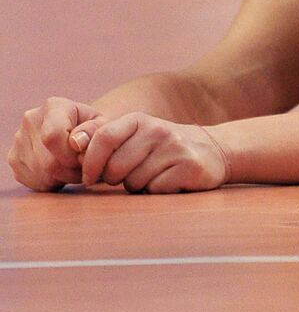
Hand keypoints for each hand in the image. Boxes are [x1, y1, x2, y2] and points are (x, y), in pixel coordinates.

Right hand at [7, 98, 103, 190]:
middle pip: (49, 162)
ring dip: (64, 177)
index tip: (84, 157)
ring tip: (74, 166)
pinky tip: (62, 170)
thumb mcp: (103, 125)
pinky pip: (34, 182)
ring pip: (42, 174)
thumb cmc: (94, 128)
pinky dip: (52, 182)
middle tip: (84, 166)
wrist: (76, 131)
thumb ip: (96, 131)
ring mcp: (19, 141)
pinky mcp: (14, 159)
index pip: (53, 136)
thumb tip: (77, 143)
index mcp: (54, 107)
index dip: (71, 154)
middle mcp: (30, 121)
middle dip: (72, 170)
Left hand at [75, 113, 230, 193]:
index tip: (89, 177)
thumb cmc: (162, 147)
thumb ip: (103, 137)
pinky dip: (157, 191)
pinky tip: (169, 181)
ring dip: (138, 187)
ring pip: (134, 182)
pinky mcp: (190, 167)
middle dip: (115, 180)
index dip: (90, 163)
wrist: (213, 150)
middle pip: (115, 167)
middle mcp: (158, 130)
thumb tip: (71, 143)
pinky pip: (156, 189)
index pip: (102, 138)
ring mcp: (175, 147)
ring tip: (152, 176)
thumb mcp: (134, 134)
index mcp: (138, 120)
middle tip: (128, 177)